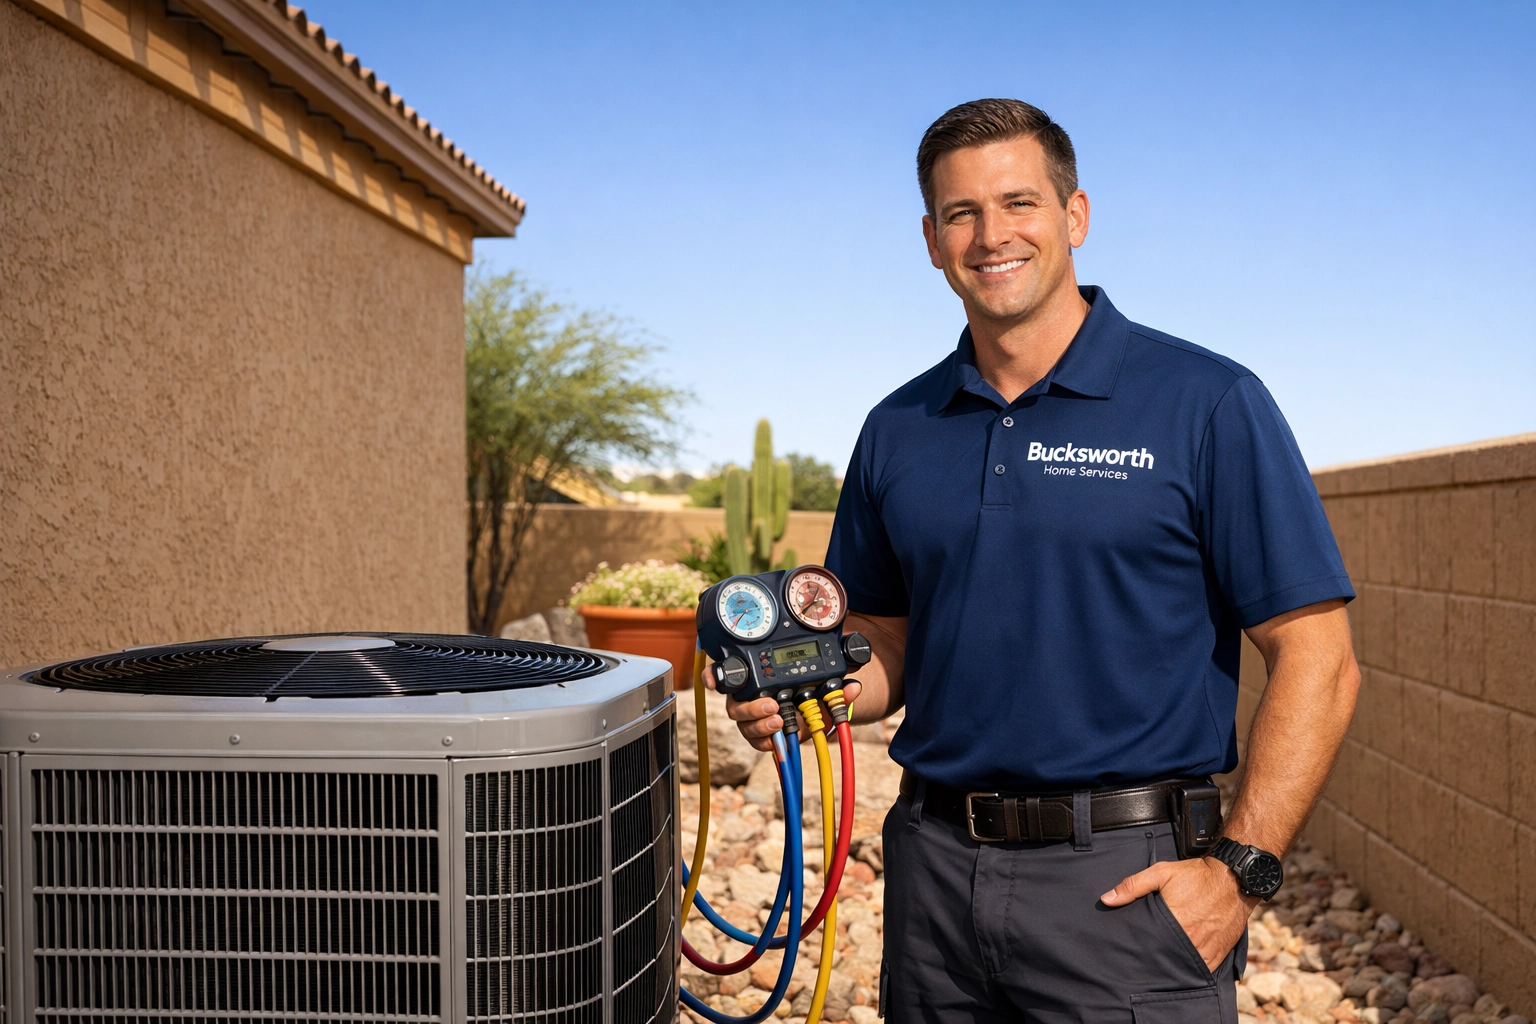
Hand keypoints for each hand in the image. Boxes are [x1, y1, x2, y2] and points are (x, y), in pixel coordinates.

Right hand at [712, 675, 862, 751]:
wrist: (822, 709)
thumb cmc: (814, 690)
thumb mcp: (826, 684)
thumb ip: (838, 685)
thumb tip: (853, 688)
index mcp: (757, 676)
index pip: (727, 672)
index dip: (713, 675)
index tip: (711, 681)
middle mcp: (749, 697)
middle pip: (735, 706)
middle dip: (751, 708)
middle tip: (772, 706)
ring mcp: (754, 719)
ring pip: (744, 726)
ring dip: (761, 727)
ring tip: (779, 724)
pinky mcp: (763, 737)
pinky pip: (757, 743)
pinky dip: (767, 744)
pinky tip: (778, 744)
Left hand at [1100, 856, 1254, 971]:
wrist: (1234, 879)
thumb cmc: (1197, 875)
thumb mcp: (1161, 873)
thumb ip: (1132, 886)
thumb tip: (1106, 899)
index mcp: (1175, 923)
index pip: (1149, 945)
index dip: (1138, 949)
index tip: (1128, 951)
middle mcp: (1191, 941)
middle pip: (1165, 958)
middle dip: (1153, 960)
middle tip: (1141, 961)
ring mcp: (1206, 950)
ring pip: (1183, 967)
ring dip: (1172, 966)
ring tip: (1159, 965)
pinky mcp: (1219, 954)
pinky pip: (1202, 971)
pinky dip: (1191, 970)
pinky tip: (1180, 967)